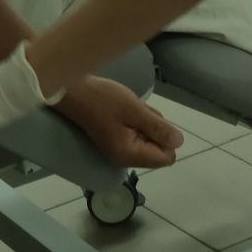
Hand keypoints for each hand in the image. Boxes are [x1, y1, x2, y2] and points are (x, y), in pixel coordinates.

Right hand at [62, 76, 183, 168]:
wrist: (72, 92)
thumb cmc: (102, 100)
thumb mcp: (134, 110)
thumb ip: (158, 128)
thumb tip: (179, 142)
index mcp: (130, 155)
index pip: (166, 158)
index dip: (167, 138)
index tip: (154, 121)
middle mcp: (125, 159)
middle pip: (157, 150)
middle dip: (155, 129)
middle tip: (138, 112)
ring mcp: (119, 150)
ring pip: (148, 140)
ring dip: (146, 123)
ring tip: (130, 109)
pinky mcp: (115, 140)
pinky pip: (137, 134)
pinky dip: (137, 122)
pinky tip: (125, 110)